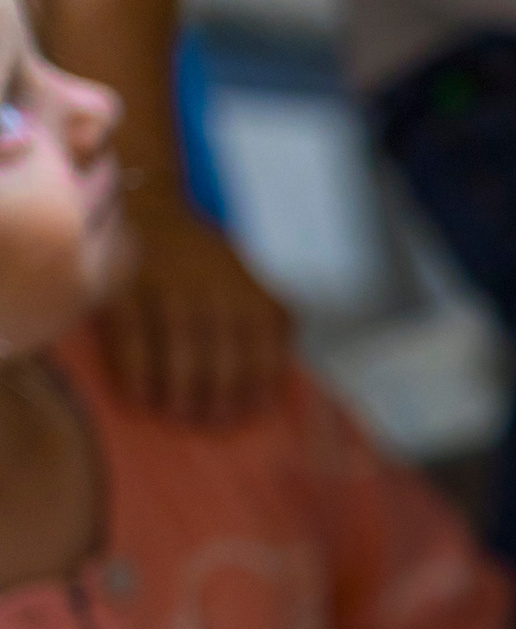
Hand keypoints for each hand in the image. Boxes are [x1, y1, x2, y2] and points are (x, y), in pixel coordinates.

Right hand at [96, 195, 291, 423]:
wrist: (150, 208)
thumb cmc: (206, 263)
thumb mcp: (253, 284)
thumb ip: (270, 324)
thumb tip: (273, 383)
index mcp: (253, 296)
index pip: (263, 356)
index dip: (254, 390)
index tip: (244, 413)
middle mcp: (218, 292)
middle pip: (223, 361)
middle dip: (217, 398)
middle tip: (207, 420)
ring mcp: (172, 288)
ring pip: (181, 353)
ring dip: (180, 391)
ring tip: (177, 413)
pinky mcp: (129, 287)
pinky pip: (135, 340)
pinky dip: (138, 373)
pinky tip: (140, 395)